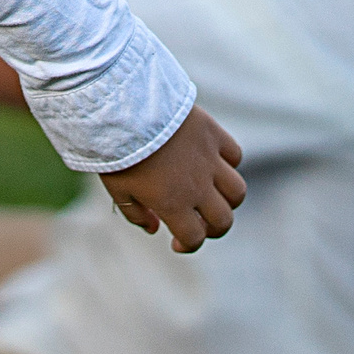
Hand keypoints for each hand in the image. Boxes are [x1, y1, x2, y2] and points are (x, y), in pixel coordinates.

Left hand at [97, 106, 244, 253]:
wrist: (126, 107)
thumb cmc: (116, 150)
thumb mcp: (117, 189)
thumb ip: (136, 214)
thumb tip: (155, 229)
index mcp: (172, 204)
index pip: (194, 238)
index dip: (187, 246)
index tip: (176, 242)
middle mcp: (197, 186)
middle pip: (223, 220)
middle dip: (213, 228)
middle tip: (198, 223)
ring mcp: (209, 160)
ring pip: (237, 191)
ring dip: (227, 200)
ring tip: (210, 196)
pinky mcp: (213, 135)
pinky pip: (234, 156)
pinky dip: (228, 164)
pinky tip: (212, 164)